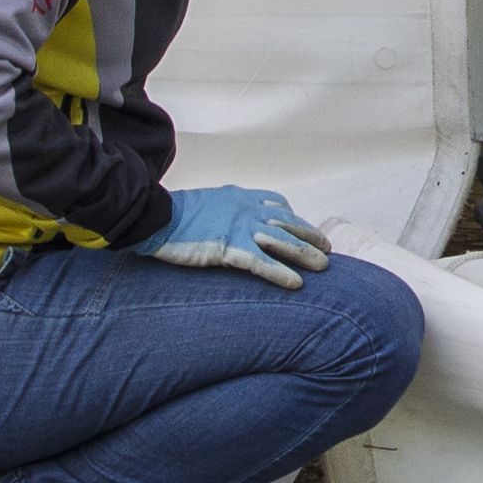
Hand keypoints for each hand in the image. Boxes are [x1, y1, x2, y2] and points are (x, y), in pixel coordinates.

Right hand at [143, 183, 328, 287]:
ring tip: (325, 266)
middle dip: (310, 235)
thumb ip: (220, 211)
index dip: (292, 217)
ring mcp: (241, 227)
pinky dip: (282, 273)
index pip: (276, 204)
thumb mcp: (203, 205)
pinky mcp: (230, 247)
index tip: (302, 227)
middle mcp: (246, 209)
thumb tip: (221, 222)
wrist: (154, 216)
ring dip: (307, 254)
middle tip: (327, 247)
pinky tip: (296, 284)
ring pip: (284, 241)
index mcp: (239, 197)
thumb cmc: (171, 214)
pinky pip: (263, 263)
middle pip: (288, 222)